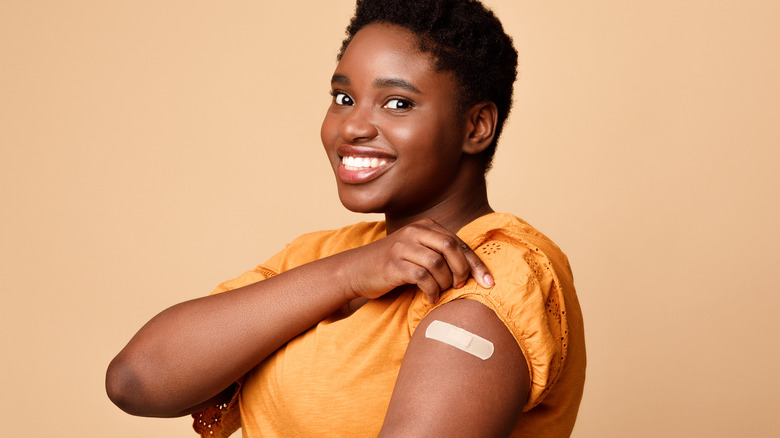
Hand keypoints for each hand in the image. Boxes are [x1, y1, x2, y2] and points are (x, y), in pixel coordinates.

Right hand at [343, 218, 493, 303]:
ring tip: (441, 292)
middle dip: (463, 270)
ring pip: (438, 264)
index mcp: (424, 226)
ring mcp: (402, 247)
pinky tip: (430, 298)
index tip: (489, 282)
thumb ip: (439, 253)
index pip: (459, 242)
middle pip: (451, 247)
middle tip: (461, 286)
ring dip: (445, 283)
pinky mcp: (393, 264)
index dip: (476, 263)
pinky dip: (431, 291)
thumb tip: (473, 270)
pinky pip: (422, 278)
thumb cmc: (393, 264)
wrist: (356, 270)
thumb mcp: (417, 251)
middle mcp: (414, 232)